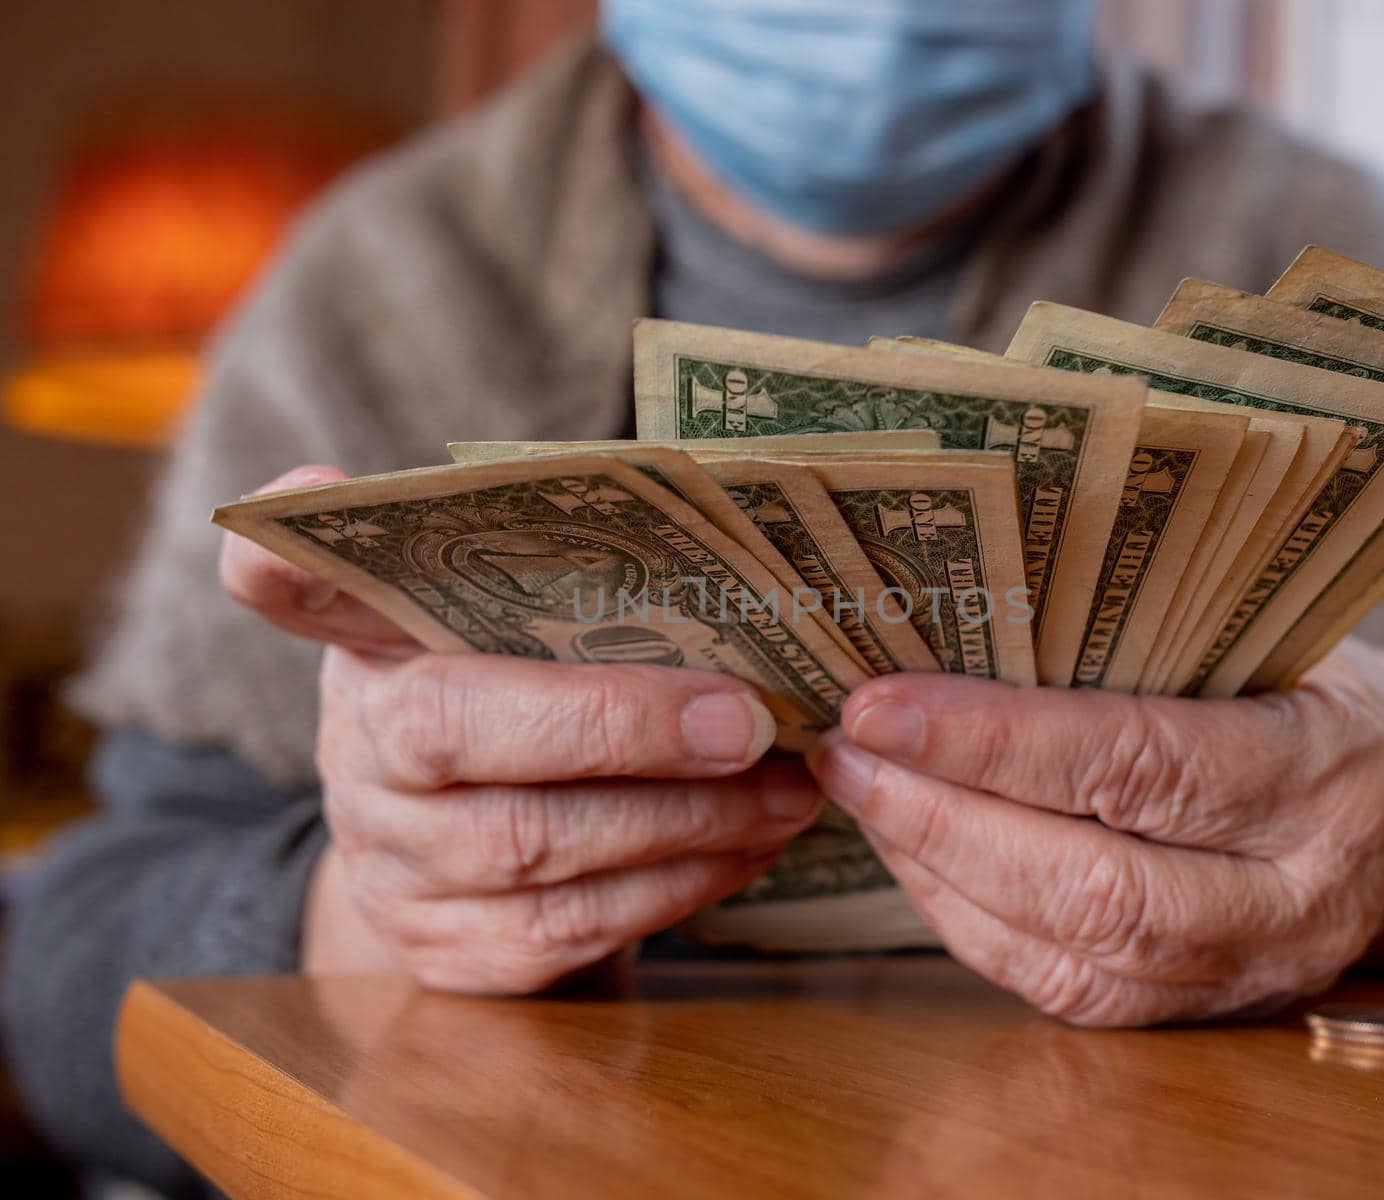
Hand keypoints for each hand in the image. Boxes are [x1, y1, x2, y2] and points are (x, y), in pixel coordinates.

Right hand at [224, 467, 824, 993]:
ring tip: (787, 788)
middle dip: (620, 724)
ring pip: (533, 846)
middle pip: (453, 725)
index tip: (321, 486)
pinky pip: (569, 930)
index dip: (287, 548)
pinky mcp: (444, 952)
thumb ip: (571, 594)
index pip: (284, 580)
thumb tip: (729, 555)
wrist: (471, 866)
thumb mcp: (518, 637)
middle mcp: (353, 749)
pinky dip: (678, 887)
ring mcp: (388, 863)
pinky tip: (748, 848)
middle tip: (749, 718)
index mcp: (365, 641)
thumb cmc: (526, 707)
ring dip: (685, 819)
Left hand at [806, 642, 1383, 1025]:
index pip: (1136, 763)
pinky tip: (910, 848)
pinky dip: (964, 917)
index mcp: (1324, 772)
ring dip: (936, 869)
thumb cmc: (1289, 683)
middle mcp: (1302, 896)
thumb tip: (938, 630)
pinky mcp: (1195, 1015)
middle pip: (1092, 887)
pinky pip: (1058, 986)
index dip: (993, 742)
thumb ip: (1123, 645)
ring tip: (860, 789)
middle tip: (846, 752)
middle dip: (940, 819)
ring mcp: (1253, 974)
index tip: (878, 707)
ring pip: (1064, 954)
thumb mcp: (1242, 634)